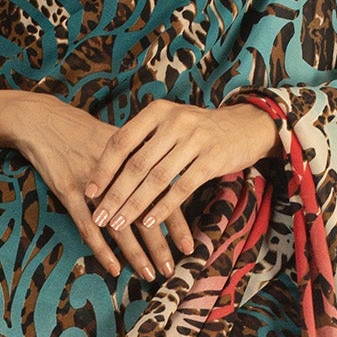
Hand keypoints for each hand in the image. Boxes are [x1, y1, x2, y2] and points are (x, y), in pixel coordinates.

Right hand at [2, 89, 158, 278]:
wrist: (44, 122)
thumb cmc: (85, 133)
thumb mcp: (120, 140)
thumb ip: (143, 161)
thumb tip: (170, 182)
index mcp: (135, 158)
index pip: (163, 194)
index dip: (176, 221)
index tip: (189, 245)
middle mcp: (117, 172)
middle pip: (144, 213)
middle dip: (160, 245)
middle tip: (173, 268)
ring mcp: (92, 184)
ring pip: (118, 224)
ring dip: (136, 253)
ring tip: (150, 274)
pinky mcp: (68, 191)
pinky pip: (87, 226)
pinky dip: (101, 249)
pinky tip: (113, 267)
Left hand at [83, 96, 279, 278]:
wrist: (246, 125)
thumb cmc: (199, 130)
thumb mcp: (170, 123)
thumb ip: (144, 140)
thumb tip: (107, 169)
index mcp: (157, 112)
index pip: (121, 142)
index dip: (104, 169)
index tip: (89, 192)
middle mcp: (174, 122)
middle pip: (136, 163)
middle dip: (115, 194)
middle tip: (99, 216)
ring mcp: (194, 139)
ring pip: (157, 178)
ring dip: (135, 205)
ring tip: (118, 224)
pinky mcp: (212, 159)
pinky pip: (182, 187)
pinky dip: (163, 207)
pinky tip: (150, 223)